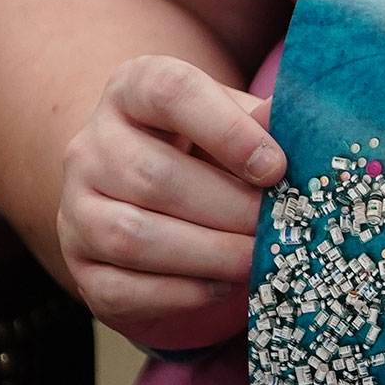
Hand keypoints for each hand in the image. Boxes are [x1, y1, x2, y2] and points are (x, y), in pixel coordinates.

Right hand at [57, 55, 284, 349]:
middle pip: (153, 177)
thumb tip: (307, 133)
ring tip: (260, 261)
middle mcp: (92, 146)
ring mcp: (77, 209)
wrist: (154, 197)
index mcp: (133, 91)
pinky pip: (123, 289)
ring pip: (132, 237)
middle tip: (283, 228)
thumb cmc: (210, 154)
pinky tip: (224, 285)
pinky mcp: (83, 267)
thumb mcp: (238, 124)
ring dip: (209, 255)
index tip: (277, 167)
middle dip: (230, 209)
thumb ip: (266, 125)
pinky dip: (182, 293)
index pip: (169, 92)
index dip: (227, 131)